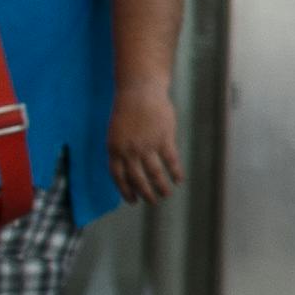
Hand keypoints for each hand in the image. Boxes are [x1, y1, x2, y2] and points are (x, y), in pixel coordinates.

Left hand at [108, 83, 183, 205]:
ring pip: (155, 174)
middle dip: (146, 193)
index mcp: (115, 150)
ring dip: (161, 187)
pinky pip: (171, 161)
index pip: (119, 177)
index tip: (132, 200)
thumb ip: (121, 150)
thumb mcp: (116, 132)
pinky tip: (179, 179)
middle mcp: (129, 151)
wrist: (139, 93)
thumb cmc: (127, 110)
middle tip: (152, 201)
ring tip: (166, 194)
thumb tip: (129, 168)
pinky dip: (175, 172)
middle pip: (138, 179)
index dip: (126, 191)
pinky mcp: (163, 139)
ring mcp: (147, 146)